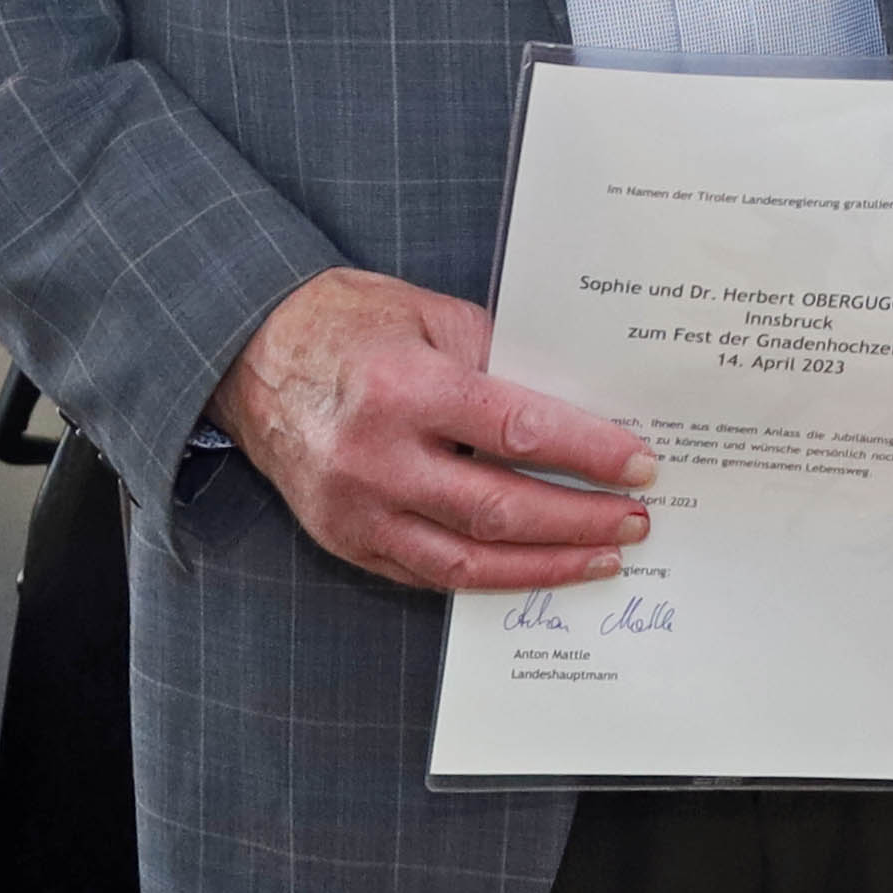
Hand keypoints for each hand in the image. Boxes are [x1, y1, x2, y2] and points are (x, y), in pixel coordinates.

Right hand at [209, 266, 657, 594]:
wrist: (252, 357)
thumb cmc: (348, 324)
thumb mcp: (430, 315)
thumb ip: (500, 359)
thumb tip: (578, 406)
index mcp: (404, 388)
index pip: (518, 431)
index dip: (589, 453)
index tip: (640, 465)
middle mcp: (377, 458)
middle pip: (500, 508)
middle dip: (580, 519)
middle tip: (637, 520)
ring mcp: (357, 510)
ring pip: (469, 560)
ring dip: (547, 563)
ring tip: (604, 555)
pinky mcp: (347, 542)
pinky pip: (431, 575)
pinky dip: (492, 577)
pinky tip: (537, 566)